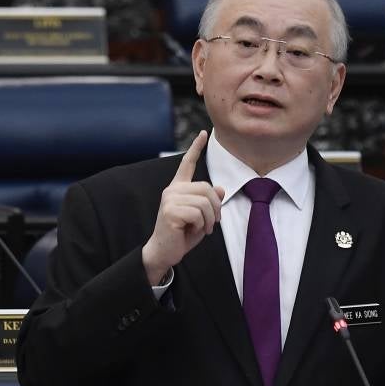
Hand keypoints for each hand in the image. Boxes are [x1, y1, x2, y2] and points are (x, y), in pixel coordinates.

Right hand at [142, 130, 225, 284]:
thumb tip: (220, 188)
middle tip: (213, 223)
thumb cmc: (182, 235)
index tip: (204, 133)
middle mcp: (172, 190)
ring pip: (205, 202)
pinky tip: (192, 231)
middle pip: (207, 188)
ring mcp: (170, 199)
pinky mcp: (170, 211)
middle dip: (216, 208)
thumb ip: (209, 202)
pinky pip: (198, 214)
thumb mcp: (201, 217)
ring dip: (209, 220)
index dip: (196, 147)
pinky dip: (201, 226)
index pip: (187, 163)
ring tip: (203, 229)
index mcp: (178, 188)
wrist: (164, 252)